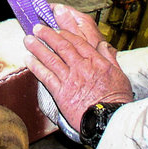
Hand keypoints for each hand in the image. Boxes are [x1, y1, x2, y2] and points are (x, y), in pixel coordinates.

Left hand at [24, 4, 133, 130]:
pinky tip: (28, 59)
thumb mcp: (119, 75)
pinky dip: (36, 66)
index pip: (77, 42)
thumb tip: (103, 45)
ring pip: (50, 58)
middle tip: (37, 28)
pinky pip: (46, 76)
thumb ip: (109, 58)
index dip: (64, 33)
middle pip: (61, 46)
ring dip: (37, 47)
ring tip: (28, 40)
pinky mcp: (61, 93)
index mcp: (96, 61)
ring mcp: (70, 79)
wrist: (108, 120)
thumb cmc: (116, 100)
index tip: (56, 28)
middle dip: (47, 35)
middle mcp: (81, 67)